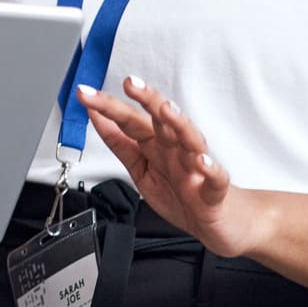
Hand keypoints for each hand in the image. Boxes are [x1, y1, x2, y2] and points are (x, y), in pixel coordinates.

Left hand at [77, 76, 272, 257]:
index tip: (86, 93)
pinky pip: (215, 178)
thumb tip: (96, 116)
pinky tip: (202, 161)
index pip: (131, 120)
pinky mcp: (215, 192)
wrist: (221, 223)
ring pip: (191, 140)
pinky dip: (210, 168)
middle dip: (147, 99)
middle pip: (163, 120)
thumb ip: (120, 144)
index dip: (108, 106)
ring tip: (166, 110)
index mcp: (157, 145)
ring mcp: (197, 169)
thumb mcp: (141, 170)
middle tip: (131, 84)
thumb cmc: (184, 194)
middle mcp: (177, 151)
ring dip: (179, 124)